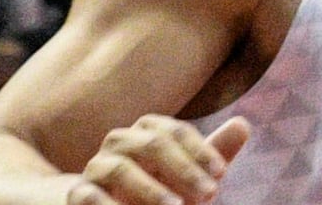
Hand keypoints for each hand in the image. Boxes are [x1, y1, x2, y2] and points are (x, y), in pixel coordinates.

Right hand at [67, 113, 248, 204]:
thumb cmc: (159, 190)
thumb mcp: (188, 176)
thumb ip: (213, 155)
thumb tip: (243, 124)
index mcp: (148, 131)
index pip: (176, 131)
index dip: (200, 151)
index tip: (220, 174)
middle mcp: (120, 142)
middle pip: (152, 144)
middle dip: (184, 170)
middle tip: (211, 194)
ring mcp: (96, 167)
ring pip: (121, 169)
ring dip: (151, 190)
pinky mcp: (78, 194)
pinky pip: (88, 196)